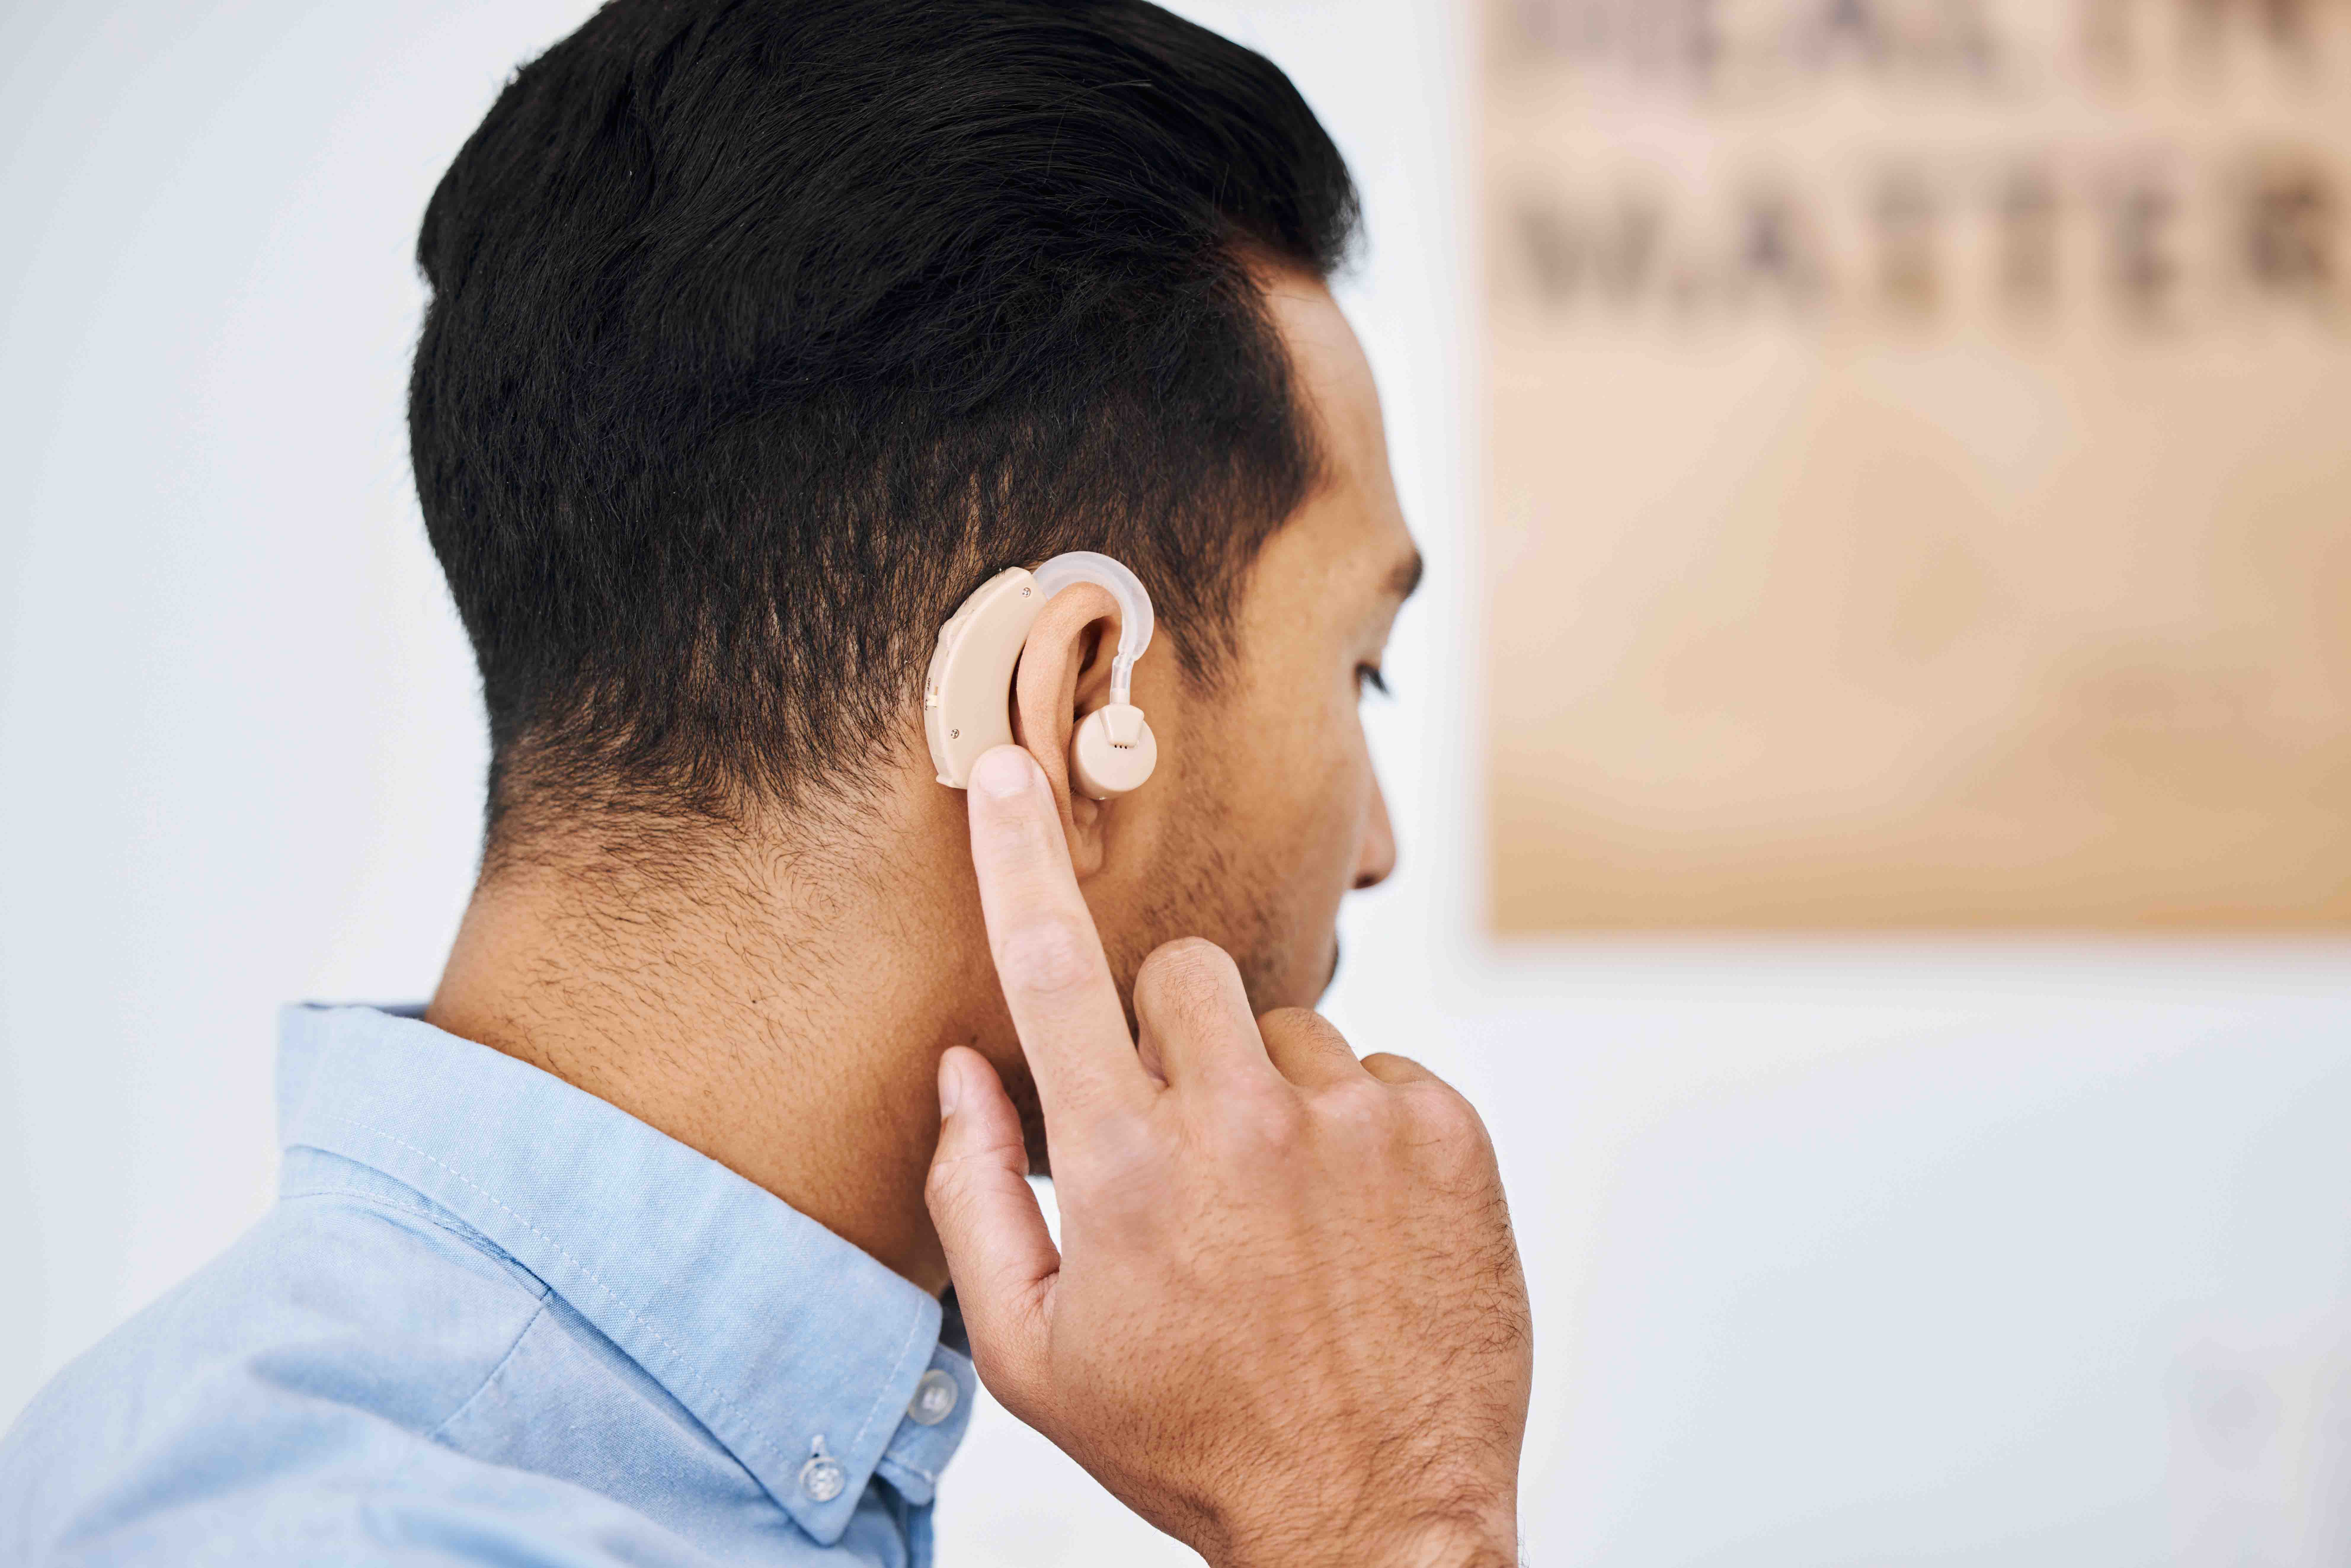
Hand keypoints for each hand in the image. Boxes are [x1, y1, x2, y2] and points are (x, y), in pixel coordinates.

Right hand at [925, 746, 1530, 1567]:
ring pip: (1287, 1026)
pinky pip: (1380, 1069)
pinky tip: (1355, 1224)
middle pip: (1183, 976)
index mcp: (1125, 1167)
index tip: (1008, 769)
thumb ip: (974, 1198)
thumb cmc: (1190, 1439)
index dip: (1015, 857)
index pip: (1050, 969)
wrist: (1373, 1515)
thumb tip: (961, 1071)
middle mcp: (1241, 1121)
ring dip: (1271, 1094)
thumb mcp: (1033, 1354)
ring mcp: (1356, 1121)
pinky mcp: (1449, 1133)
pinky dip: (1360, 1129)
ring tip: (1284, 1213)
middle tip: (1185, 1141)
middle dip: (1170, 1035)